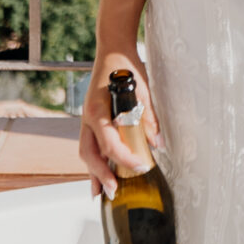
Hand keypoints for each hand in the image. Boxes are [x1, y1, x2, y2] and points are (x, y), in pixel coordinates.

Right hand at [77, 45, 161, 199]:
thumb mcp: (143, 90)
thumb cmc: (125, 67)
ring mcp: (86, 119)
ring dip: (94, 173)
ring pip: (86, 152)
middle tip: (115, 191)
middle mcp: (88, 117)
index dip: (125, 158)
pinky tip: (99, 177)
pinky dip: (94, 163)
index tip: (141, 167)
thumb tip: (158, 144)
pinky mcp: (91, 121)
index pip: (109, 142)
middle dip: (101, 174)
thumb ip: (149, 118)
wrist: (112, 50)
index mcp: (98, 109)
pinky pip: (89, 146)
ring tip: (102, 193)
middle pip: (89, 153)